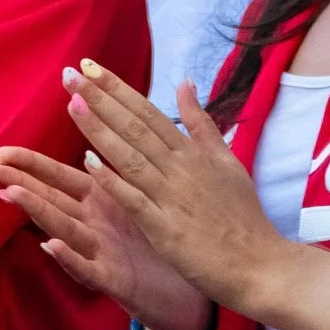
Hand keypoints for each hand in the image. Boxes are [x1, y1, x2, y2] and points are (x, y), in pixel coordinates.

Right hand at [0, 145, 212, 329]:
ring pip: (63, 228)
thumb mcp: (129, 204)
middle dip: (18, 182)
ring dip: (37, 212)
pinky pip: (88, 268)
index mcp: (98, 201)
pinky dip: (69, 257)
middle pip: (50, 199)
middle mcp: (91, 225)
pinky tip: (50, 246)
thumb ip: (105, 179)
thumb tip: (84, 146)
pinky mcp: (112, 279)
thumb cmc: (153, 245)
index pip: (57, 177)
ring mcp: (98, 253)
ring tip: (12, 194)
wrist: (182, 295)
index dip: (28, 163)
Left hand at [58, 64, 295, 315]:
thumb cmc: (242, 215)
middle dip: (101, 99)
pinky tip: (88, 162)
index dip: (118, 89)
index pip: (148, 112)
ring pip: (129, 156)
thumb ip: (201, 124)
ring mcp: (172, 197)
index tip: (90, 67)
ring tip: (73, 104)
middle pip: (134, 127)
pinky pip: (134, 199)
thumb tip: (185, 83)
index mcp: (193, 152)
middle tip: (70, 74)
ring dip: (99, 130)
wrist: (258, 263)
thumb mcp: (227, 161)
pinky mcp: (165, 228)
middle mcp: (180, 168)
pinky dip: (113, 180)